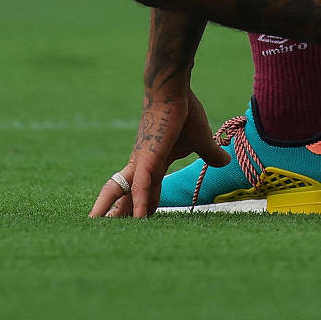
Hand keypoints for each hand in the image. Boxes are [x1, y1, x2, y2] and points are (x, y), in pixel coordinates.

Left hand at [89, 77, 226, 218]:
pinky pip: (142, 185)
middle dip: (112, 213)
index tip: (131, 223)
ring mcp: (142, 162)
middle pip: (122, 194)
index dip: (138, 208)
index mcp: (151, 164)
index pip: (143, 192)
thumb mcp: (201, 140)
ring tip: (95, 226)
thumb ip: (210, 154)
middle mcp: (141, 166)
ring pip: (121, 191)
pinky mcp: (149, 158)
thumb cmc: (184, 112)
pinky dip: (140, 202)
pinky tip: (138, 219)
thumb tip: (225, 161)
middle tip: (96, 229)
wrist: (173, 90)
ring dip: (112, 210)